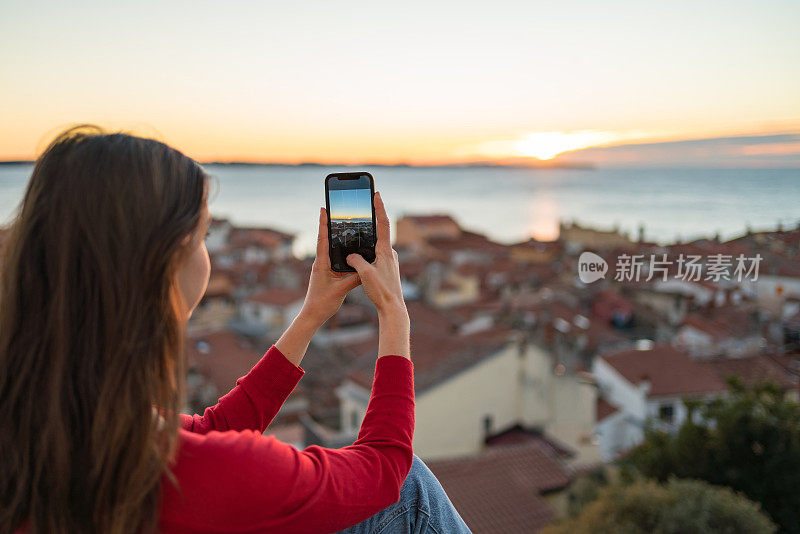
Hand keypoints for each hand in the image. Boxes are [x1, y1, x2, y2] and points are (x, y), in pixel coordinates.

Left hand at [299, 207, 361, 325]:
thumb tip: (366, 268)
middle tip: (337, 211)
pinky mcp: (329, 274)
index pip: (322, 239)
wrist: (313, 315)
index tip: (323, 209)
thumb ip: (354, 279)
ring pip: (333, 250)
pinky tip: (352, 250)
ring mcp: (325, 268)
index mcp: (321, 264)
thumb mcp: (341, 290)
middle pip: (327, 240)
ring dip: (338, 238)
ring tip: (346, 225)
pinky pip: (337, 260)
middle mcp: (322, 263)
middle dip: (331, 225)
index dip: (323, 223)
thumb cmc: (322, 303)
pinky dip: (344, 253)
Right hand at [346, 191, 405, 315]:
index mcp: (385, 251)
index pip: (383, 224)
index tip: (376, 193)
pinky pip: (375, 256)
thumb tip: (350, 255)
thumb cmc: (381, 291)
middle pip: (380, 232)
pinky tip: (360, 255)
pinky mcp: (387, 269)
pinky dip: (367, 252)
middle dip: (372, 220)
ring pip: (376, 246)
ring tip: (359, 230)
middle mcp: (390, 254)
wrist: (392, 308)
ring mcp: (389, 261)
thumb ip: (356, 260)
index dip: (379, 207)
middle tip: (366, 205)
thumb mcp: (365, 274)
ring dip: (368, 239)